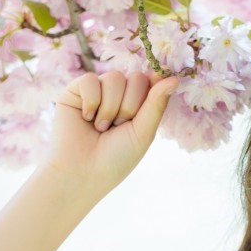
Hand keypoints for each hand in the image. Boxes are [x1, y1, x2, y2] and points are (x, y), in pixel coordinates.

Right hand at [44, 70, 178, 195]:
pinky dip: (91, 102)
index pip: (153, 81)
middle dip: (130, 106)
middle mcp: (119, 93)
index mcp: (138, 103)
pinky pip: (90, 80)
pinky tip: (86, 118)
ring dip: (110, 108)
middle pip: (136, 78)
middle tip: (118, 127)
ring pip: (114, 78)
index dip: (156, 82)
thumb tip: (174, 78)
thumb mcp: (143, 132)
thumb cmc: (116, 157)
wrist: (83, 172)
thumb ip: (156, 103)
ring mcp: (98, 90)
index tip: (159, 85)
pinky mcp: (76, 90)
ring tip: (101, 128)